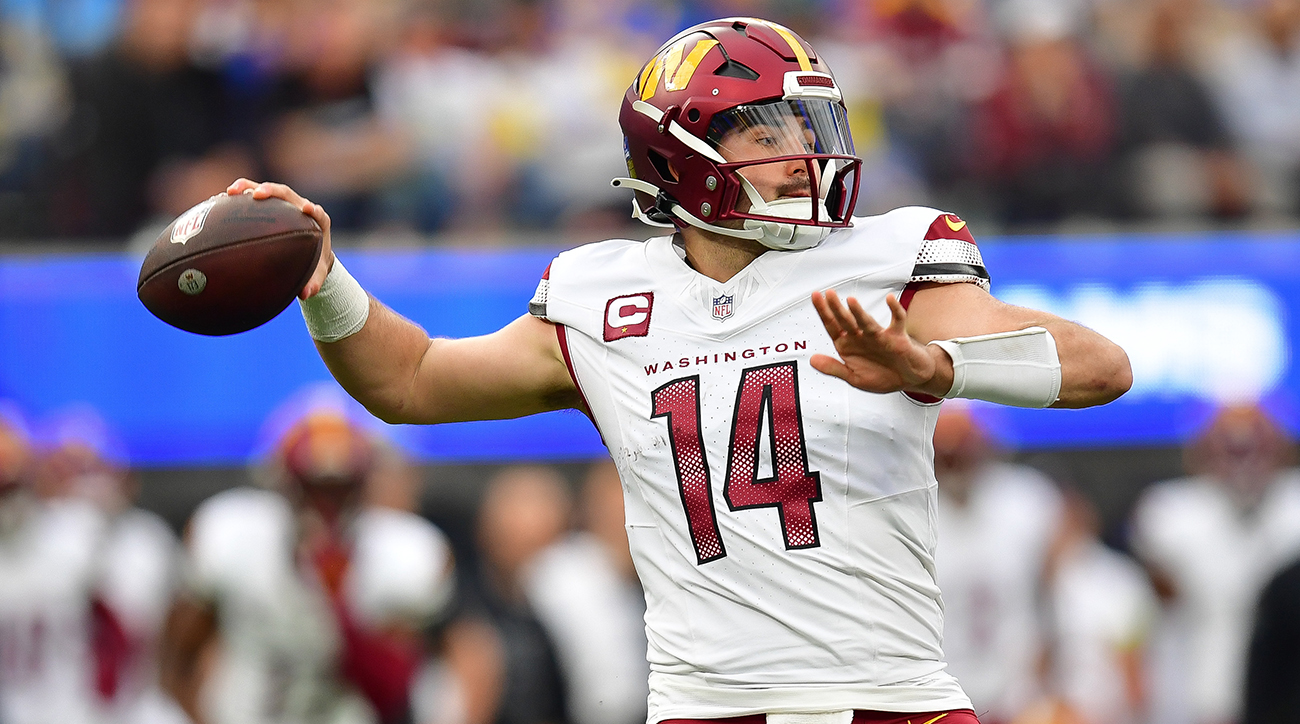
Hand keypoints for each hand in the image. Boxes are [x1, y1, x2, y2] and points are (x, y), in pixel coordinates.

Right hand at [226, 178, 332, 298]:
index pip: (318, 213)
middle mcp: (299, 208)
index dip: (313, 210)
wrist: (309, 252)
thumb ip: (313, 284)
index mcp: (317, 223)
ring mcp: (283, 204)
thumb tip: (305, 294)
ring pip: (266, 190)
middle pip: (287, 194)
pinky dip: (238, 196)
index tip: (306, 209)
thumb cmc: (314, 264)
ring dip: (248, 187)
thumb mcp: (316, 275)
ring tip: (230, 191)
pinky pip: (251, 195)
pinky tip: (218, 200)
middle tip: (257, 195)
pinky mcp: (269, 205)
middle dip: (272, 191)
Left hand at [809, 290, 952, 396]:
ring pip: (867, 321)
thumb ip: (834, 369)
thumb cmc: (883, 375)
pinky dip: (895, 309)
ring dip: (859, 312)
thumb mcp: (854, 378)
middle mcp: (861, 337)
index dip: (823, 312)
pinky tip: (890, 300)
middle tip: (828, 294)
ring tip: (850, 301)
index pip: (832, 326)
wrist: (909, 378)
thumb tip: (813, 360)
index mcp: (848, 345)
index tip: (816, 297)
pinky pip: (897, 320)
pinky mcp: (897, 337)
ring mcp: (878, 335)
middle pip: (846, 320)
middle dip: (836, 308)